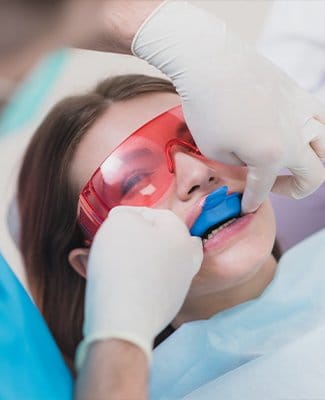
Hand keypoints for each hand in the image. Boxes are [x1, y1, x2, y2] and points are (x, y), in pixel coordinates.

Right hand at [76, 206, 201, 367]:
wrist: (124, 319)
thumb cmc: (123, 263)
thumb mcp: (120, 222)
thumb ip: (126, 215)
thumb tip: (127, 221)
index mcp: (181, 235)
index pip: (157, 214)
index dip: (131, 215)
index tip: (112, 222)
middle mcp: (186, 260)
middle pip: (165, 240)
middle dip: (141, 238)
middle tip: (119, 240)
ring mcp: (179, 286)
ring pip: (158, 263)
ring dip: (138, 259)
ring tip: (111, 261)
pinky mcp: (166, 307)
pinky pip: (151, 285)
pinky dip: (137, 280)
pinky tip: (118, 282)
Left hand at [132, 1, 324, 212]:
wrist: (210, 62)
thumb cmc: (206, 107)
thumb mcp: (214, 150)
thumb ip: (239, 165)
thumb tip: (250, 163)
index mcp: (271, 156)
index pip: (264, 189)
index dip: (252, 201)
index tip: (246, 207)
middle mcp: (295, 137)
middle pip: (314, 177)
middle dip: (295, 190)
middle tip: (274, 187)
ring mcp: (302, 113)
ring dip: (314, 164)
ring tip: (293, 163)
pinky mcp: (300, 94)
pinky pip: (321, 120)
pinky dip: (315, 134)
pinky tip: (299, 134)